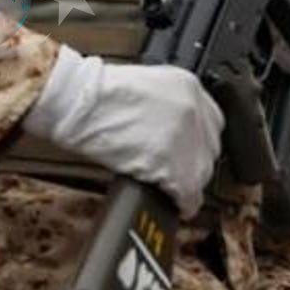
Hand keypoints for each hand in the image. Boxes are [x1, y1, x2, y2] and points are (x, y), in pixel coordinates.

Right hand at [23, 46, 223, 216]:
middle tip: (175, 171)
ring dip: (187, 183)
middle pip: (209, 149)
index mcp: (188, 86)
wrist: (77, 103)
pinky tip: (174, 204)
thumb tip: (169, 131)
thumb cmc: (95, 94)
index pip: (212, 121)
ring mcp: (186, 138)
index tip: (189, 151)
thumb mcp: (144, 84)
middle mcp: (194, 110)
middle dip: (193, 162)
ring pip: (202, 173)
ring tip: (171, 188)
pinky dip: (182, 202)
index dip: (198, 141)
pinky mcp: (172, 165)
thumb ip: (166, 104)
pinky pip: (188, 194)